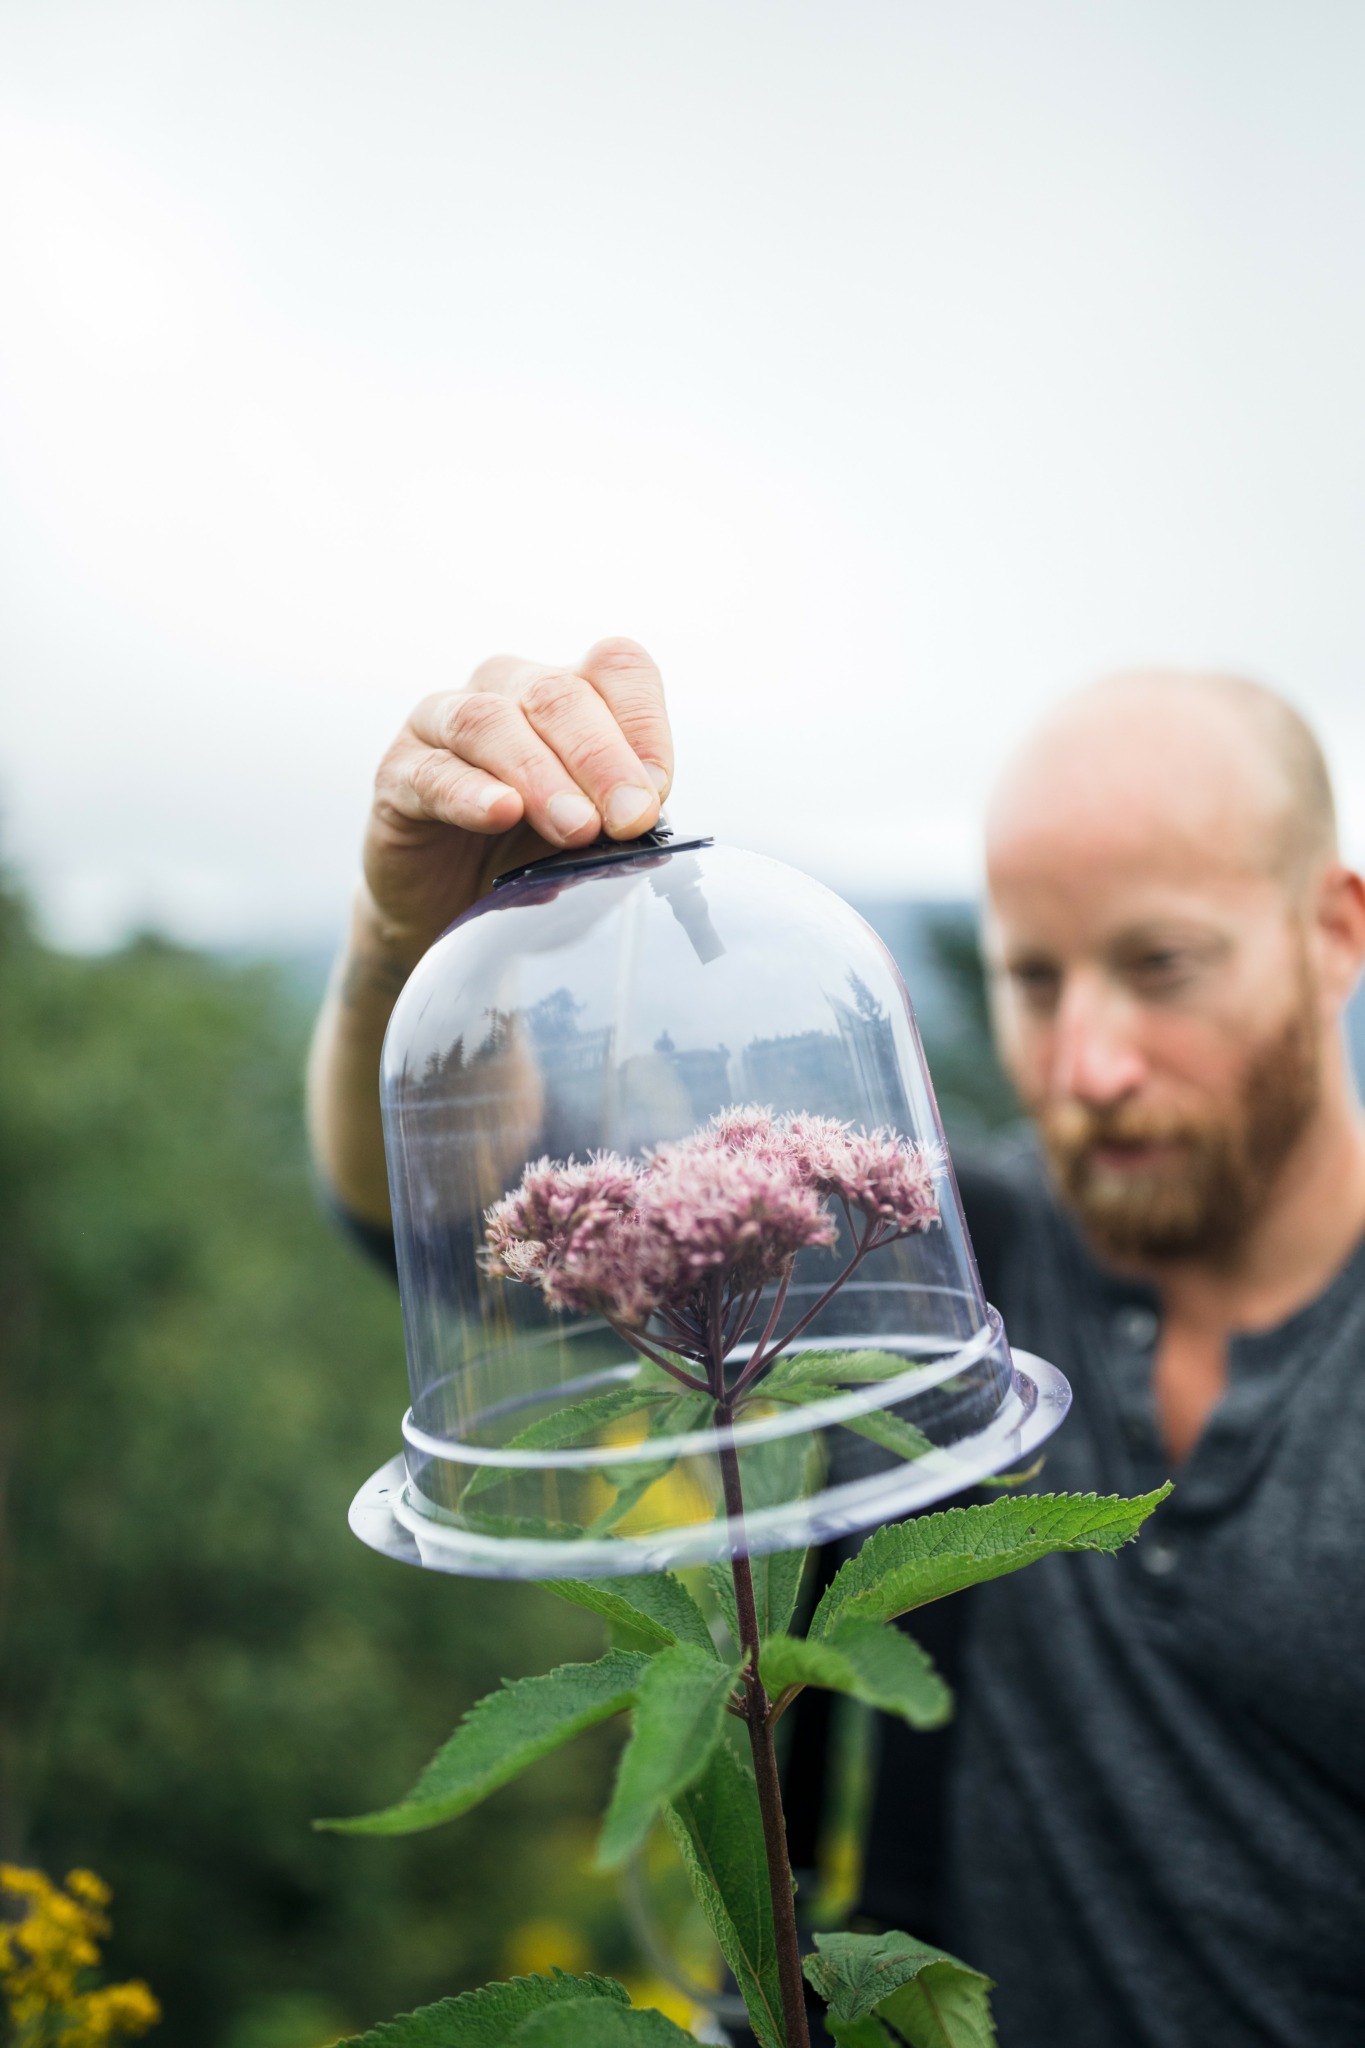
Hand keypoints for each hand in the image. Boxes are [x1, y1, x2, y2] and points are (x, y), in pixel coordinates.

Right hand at [361, 637, 672, 962]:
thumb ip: (618, 818)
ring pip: (490, 722)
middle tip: (627, 819)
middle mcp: (507, 688)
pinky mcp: (399, 771)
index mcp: (568, 691)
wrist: (451, 907)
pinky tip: (499, 813)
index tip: (658, 793)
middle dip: (600, 759)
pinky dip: (469, 793)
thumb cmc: (531, 857)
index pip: (617, 669)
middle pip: (557, 695)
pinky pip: (433, 772)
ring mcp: (443, 722)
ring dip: (540, 775)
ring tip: (575, 827)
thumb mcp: (593, 837)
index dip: (644, 724)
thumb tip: (646, 815)